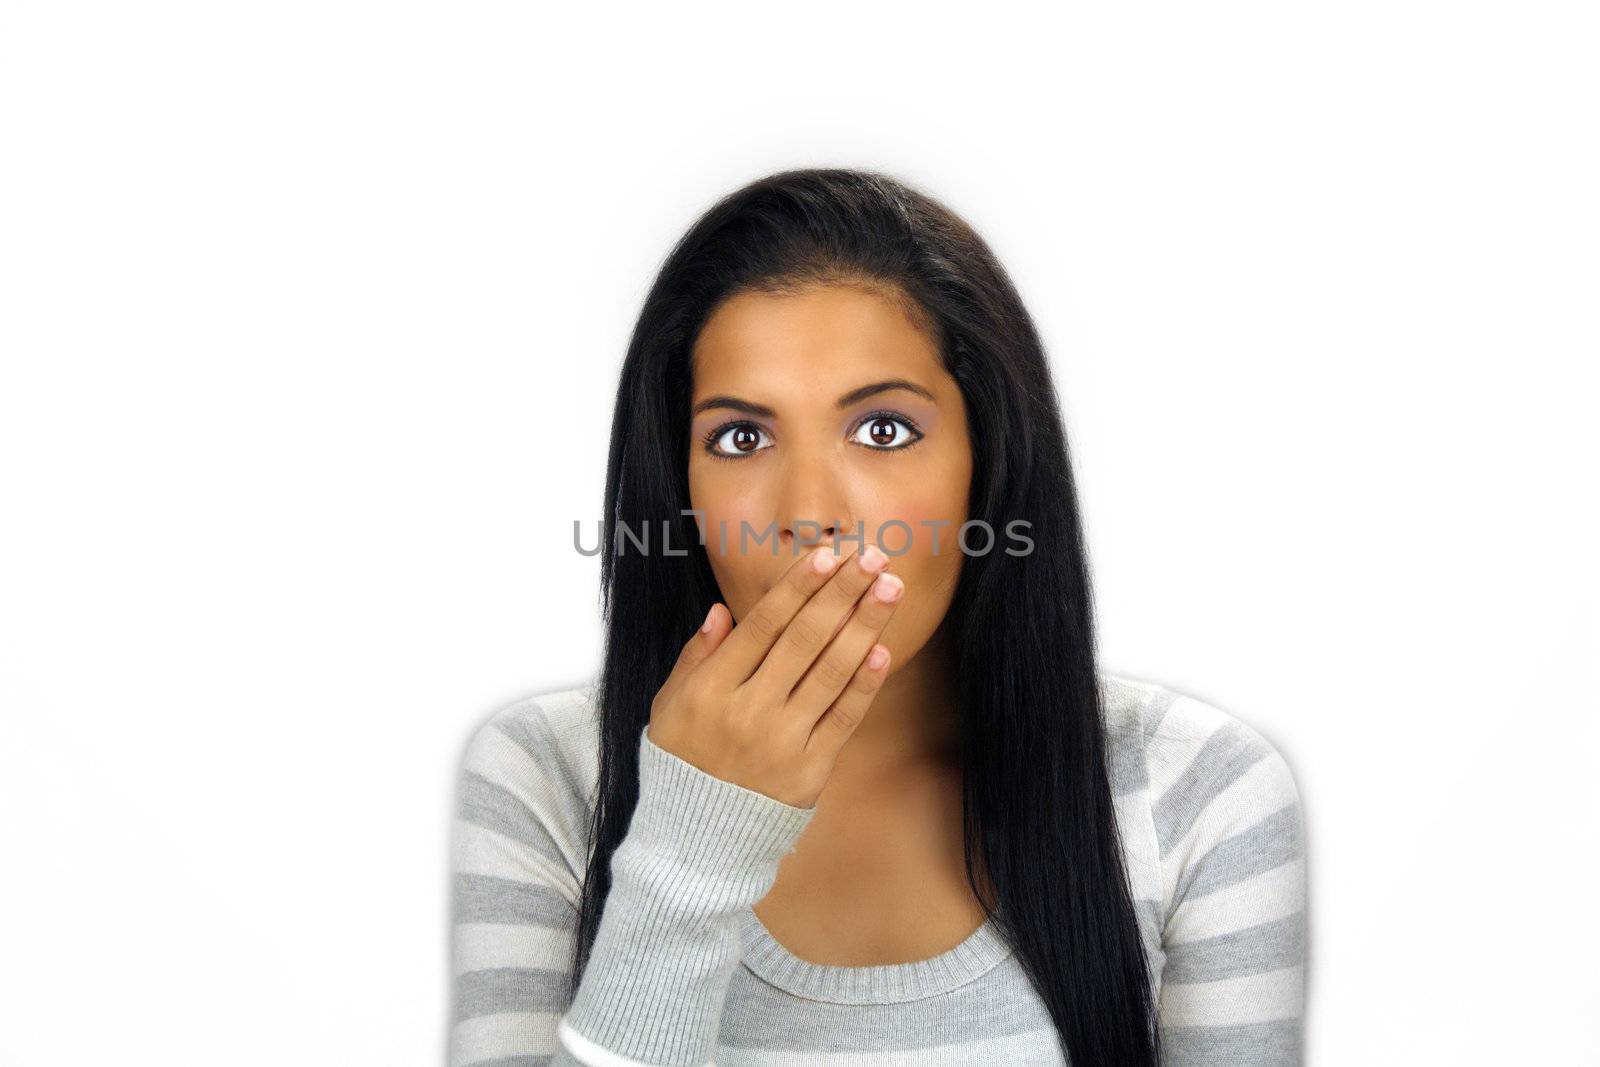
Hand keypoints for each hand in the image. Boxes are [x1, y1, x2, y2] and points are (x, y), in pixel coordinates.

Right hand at [646, 542, 902, 808]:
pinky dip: (864, 683)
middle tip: (873, 558)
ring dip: (864, 625)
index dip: (799, 587)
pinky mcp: (810, 769)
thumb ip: (696, 656)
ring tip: (890, 589)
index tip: (828, 554)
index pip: (763, 625)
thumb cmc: (682, 760)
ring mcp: (782, 740)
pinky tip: (882, 649)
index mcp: (712, 688)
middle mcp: (748, 709)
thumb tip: (722, 610)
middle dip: (841, 593)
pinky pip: (843, 718)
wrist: (696, 838)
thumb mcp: (670, 705)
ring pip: (830, 671)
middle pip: (804, 639)